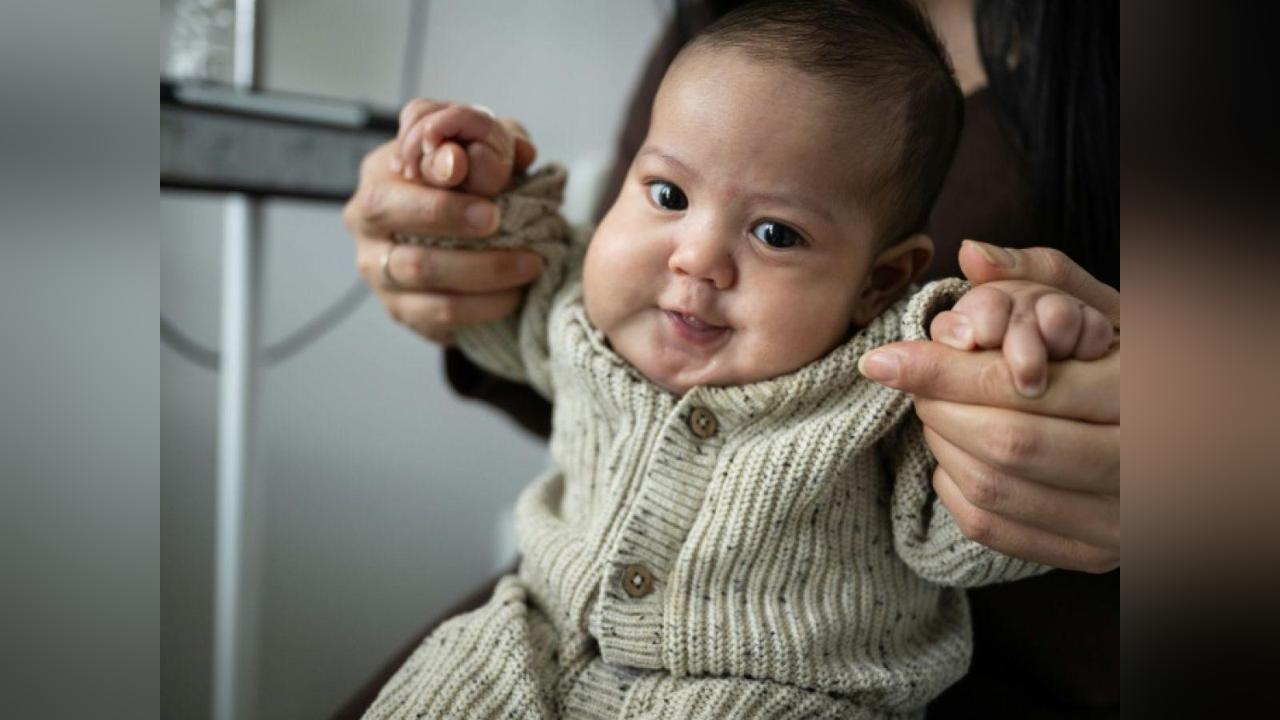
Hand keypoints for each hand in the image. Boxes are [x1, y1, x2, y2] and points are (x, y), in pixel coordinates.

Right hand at [343, 109, 540, 343]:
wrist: (469, 246)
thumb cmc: (474, 189)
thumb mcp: (486, 154)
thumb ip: (498, 142)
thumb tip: (515, 152)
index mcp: (382, 171)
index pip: (401, 164)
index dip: (434, 169)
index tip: (467, 169)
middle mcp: (365, 219)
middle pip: (391, 212)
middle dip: (447, 215)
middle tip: (497, 219)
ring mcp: (376, 268)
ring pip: (420, 269)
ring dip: (481, 268)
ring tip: (528, 263)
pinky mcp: (399, 309)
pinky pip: (437, 313)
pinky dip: (480, 306)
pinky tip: (512, 296)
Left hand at [860, 240, 1119, 571]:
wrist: (1187, 436)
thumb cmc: (1131, 360)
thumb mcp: (1103, 308)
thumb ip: (1040, 276)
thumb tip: (970, 255)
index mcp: (1142, 393)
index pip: (1019, 389)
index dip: (942, 372)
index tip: (883, 358)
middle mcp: (1138, 464)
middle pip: (1005, 443)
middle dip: (940, 408)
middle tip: (913, 382)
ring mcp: (1118, 519)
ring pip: (995, 488)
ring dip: (942, 446)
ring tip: (935, 410)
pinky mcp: (1093, 553)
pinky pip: (996, 528)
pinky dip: (955, 489)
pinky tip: (954, 454)